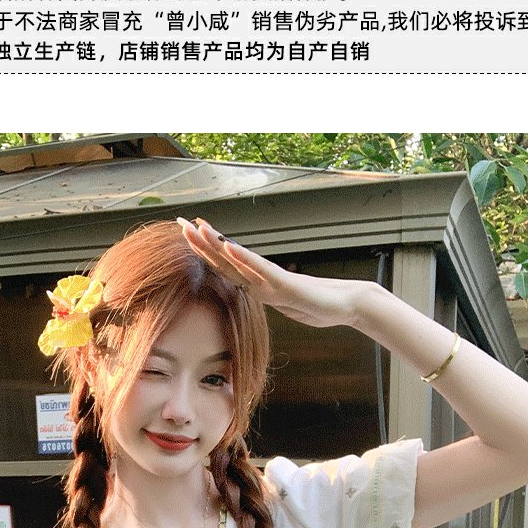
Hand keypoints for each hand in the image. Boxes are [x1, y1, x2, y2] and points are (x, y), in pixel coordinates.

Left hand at [177, 216, 364, 329]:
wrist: (347, 305)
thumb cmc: (318, 305)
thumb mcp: (285, 305)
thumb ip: (270, 298)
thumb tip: (257, 296)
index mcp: (259, 283)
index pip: (226, 265)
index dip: (205, 251)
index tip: (187, 235)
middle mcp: (262, 277)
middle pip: (226, 257)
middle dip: (201, 240)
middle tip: (180, 222)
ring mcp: (272, 279)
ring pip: (239, 260)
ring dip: (216, 244)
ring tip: (197, 228)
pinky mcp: (285, 284)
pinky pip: (260, 270)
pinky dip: (243, 258)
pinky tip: (229, 247)